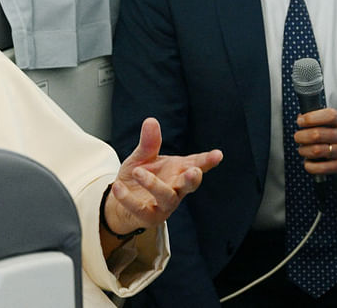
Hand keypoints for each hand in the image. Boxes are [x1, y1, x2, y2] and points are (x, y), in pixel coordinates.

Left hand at [103, 117, 222, 236]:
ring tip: (138, 171)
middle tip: (193, 171)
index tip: (218, 155)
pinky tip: (119, 187)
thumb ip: (149, 142)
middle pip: (189, 185)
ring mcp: (164, 205)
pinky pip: (140, 208)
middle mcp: (175, 188)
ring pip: (167, 197)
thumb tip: (151, 121)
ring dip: (154, 185)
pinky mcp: (148, 216)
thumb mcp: (142, 156)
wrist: (120, 200)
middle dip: (193, 179)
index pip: (196, 164)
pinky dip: (128, 198)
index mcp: (178, 170)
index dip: (207, 160)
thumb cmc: (137, 178)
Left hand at [294, 108, 336, 176]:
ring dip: (303, 150)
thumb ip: (324, 117)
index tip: (300, 121)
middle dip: (300, 136)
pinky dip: (309, 165)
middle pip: (316, 135)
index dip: (309, 118)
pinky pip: (320, 168)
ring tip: (303, 149)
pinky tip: (309, 162)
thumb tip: (301, 117)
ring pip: (315, 151)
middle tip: (298, 137)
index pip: (327, 116)